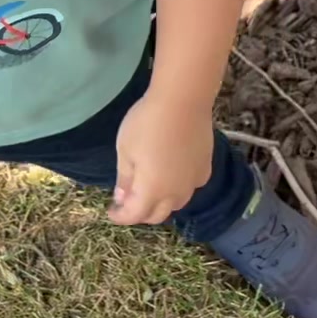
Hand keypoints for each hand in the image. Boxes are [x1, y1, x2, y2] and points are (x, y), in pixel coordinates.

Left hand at [109, 91, 213, 226]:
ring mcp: (193, 182)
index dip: (121, 217)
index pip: (135, 215)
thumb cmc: (147, 123)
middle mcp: (176, 193)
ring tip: (148, 191)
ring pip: (176, 204)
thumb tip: (123, 198)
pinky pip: (189, 188)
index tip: (111, 211)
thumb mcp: (125, 150)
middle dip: (140, 213)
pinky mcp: (205, 168)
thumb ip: (125, 178)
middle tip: (128, 202)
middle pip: (157, 215)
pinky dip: (177, 190)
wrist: (183, 100)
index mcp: (152, 191)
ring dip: (160, 204)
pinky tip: (171, 176)